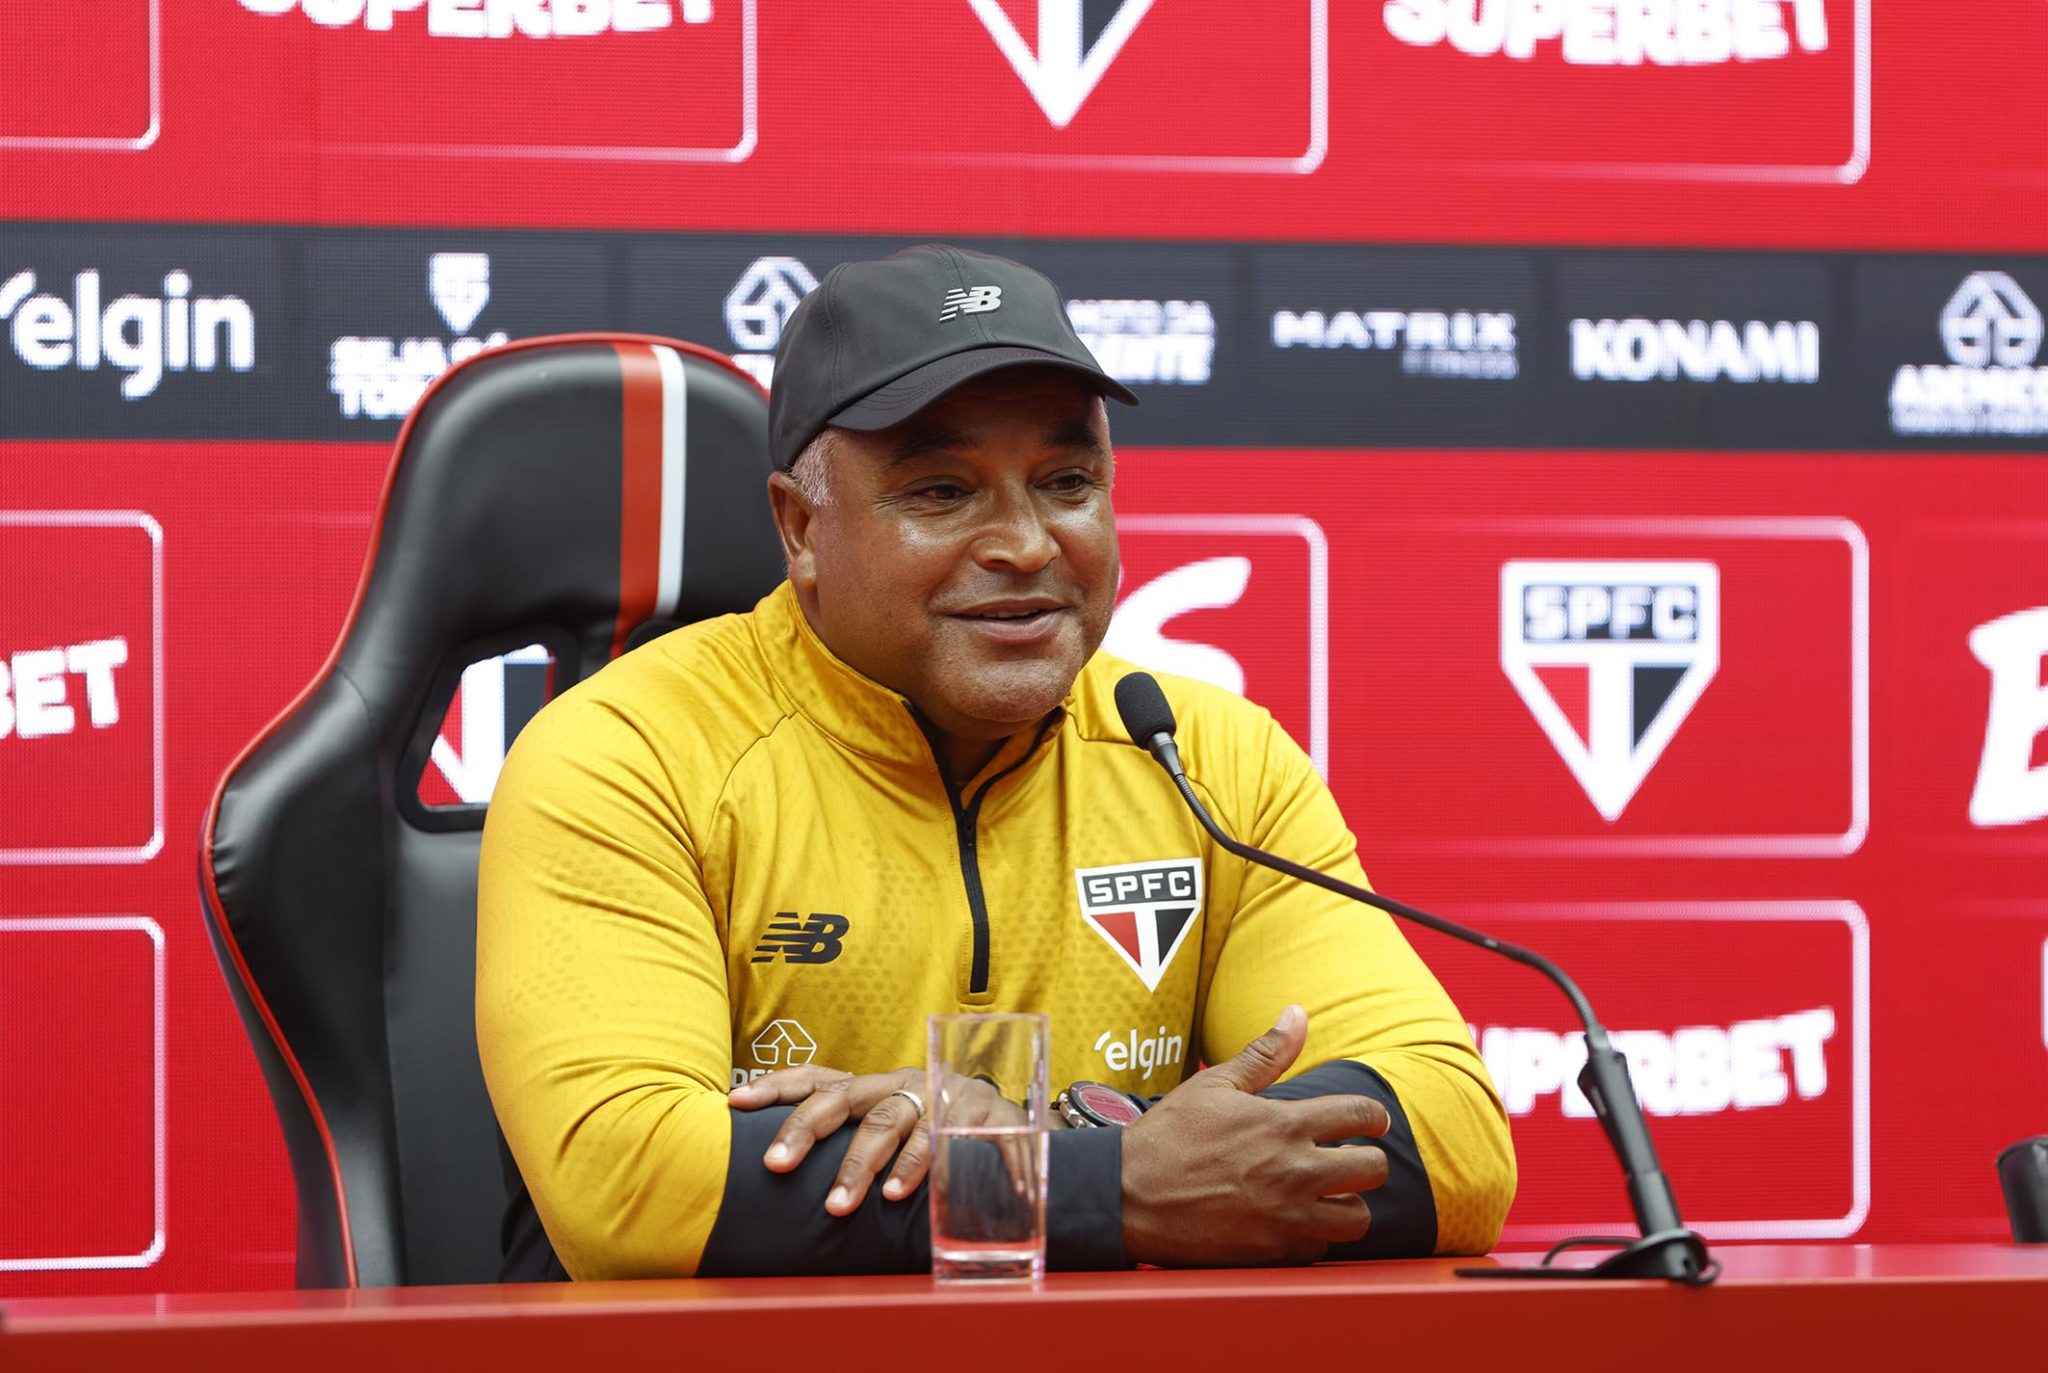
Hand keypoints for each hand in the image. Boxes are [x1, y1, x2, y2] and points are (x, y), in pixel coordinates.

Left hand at [729, 1066, 1023, 1215]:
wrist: (1012, 1124)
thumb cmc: (932, 1130)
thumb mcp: (889, 1128)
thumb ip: (845, 1143)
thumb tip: (777, 1176)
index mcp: (872, 1087)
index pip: (816, 1078)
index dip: (776, 1087)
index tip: (736, 1104)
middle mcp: (902, 1085)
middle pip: (847, 1099)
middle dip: (807, 1130)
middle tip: (775, 1166)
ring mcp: (941, 1099)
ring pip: (894, 1123)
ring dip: (864, 1164)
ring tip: (839, 1203)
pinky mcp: (980, 1117)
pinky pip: (949, 1142)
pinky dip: (925, 1170)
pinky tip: (902, 1197)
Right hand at [1119, 1005, 1391, 1266]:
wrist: (1128, 1197)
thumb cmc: (1169, 1137)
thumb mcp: (1215, 1085)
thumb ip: (1265, 1053)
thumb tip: (1298, 1014)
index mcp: (1285, 1124)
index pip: (1362, 1114)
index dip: (1374, 1116)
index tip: (1371, 1122)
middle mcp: (1295, 1172)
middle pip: (1373, 1169)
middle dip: (1367, 1160)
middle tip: (1349, 1160)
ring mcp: (1287, 1217)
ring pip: (1358, 1217)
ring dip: (1347, 1204)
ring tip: (1327, 1195)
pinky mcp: (1273, 1253)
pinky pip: (1320, 1249)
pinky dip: (1314, 1237)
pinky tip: (1293, 1222)